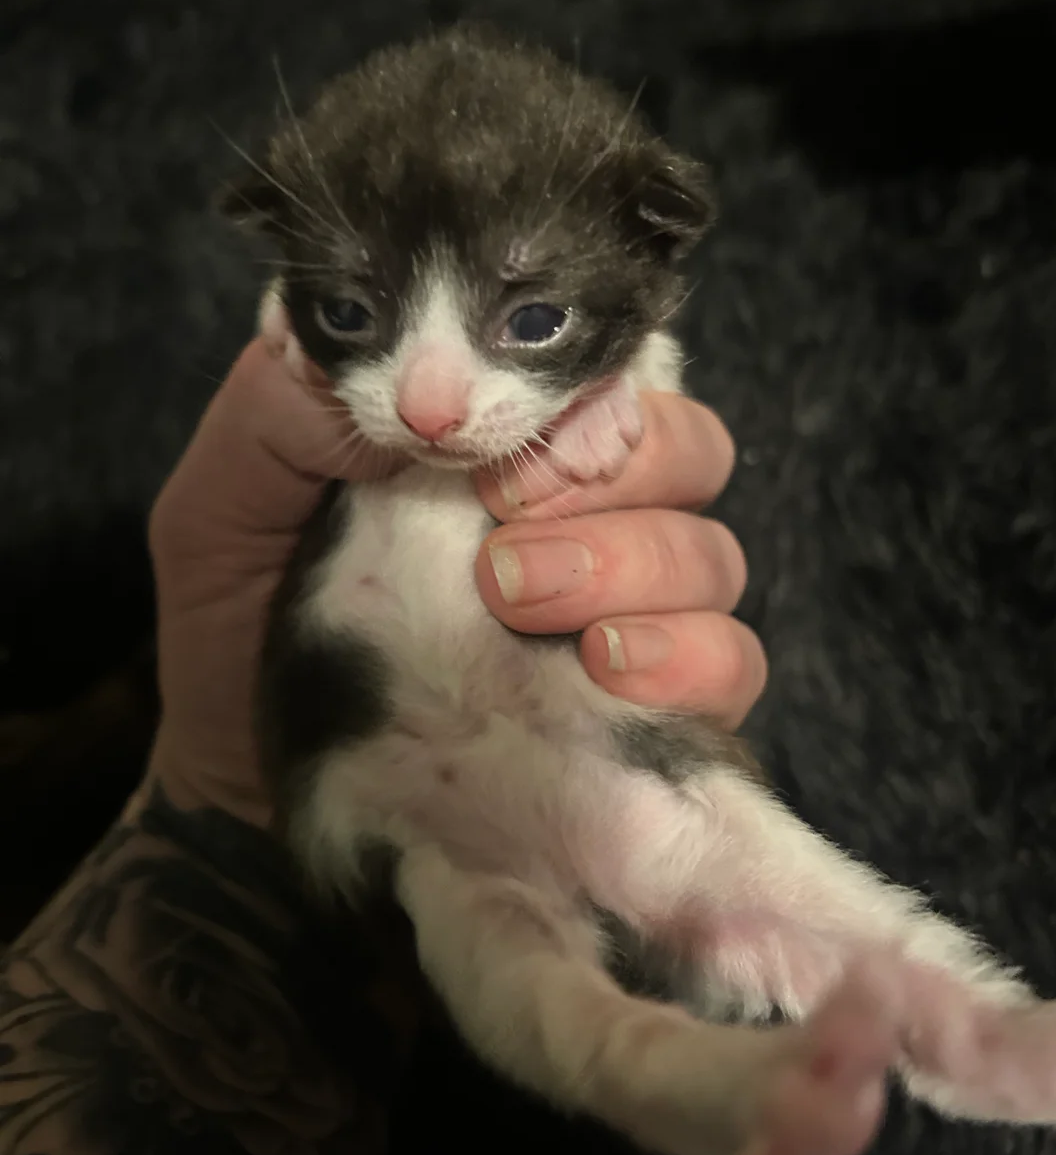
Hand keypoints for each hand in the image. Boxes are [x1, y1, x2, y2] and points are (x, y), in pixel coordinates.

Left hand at [148, 335, 765, 827]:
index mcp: (504, 448)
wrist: (248, 786)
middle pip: (688, 450)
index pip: (606, 377)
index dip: (583, 399)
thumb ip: (289, 409)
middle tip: (504, 545)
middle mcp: (583, 516)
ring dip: (636, 568)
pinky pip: (733, 661)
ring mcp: (629, 611)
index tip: (497, 465)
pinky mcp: (656, 706)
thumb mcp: (223, 501)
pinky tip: (605, 672)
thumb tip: (404, 368)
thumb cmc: (238, 632)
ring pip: (713, 553)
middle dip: (611, 485)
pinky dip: (691, 658)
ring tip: (519, 605)